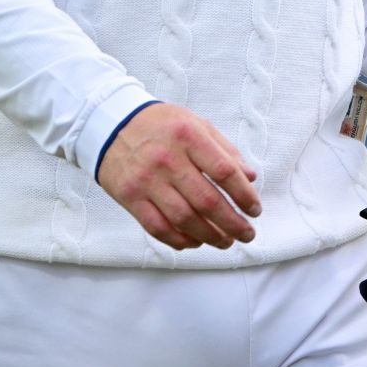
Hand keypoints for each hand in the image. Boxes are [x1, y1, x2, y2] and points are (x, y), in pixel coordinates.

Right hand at [95, 103, 261, 250]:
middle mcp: (168, 159)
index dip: (244, 195)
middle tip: (247, 234)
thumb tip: (250, 177)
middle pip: (207, 201)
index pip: (224, 172)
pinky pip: (157, 227)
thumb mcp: (197, 124)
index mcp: (189, 136)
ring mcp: (146, 180)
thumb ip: (225, 150)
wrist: (111, 125)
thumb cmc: (161, 125)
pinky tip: (195, 242)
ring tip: (226, 242)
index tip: (255, 210)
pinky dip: (179, 240)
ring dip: (209, 236)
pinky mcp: (129, 197)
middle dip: (232, 223)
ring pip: (184, 219)